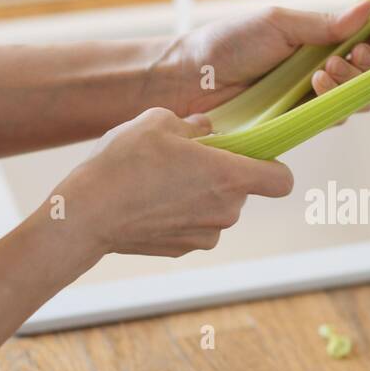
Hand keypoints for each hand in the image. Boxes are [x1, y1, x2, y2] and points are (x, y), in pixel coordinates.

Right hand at [57, 107, 292, 259]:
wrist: (87, 214)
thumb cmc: (124, 163)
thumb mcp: (157, 121)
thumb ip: (193, 124)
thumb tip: (206, 130)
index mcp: (230, 176)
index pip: (282, 180)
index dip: (273, 167)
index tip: (251, 157)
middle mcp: (227, 211)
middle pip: (242, 190)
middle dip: (222, 174)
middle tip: (185, 160)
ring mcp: (206, 234)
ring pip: (218, 208)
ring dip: (200, 194)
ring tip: (161, 181)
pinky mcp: (184, 249)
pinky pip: (196, 226)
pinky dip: (182, 214)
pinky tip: (151, 202)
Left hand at [155, 0, 369, 116]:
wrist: (191, 80)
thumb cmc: (227, 44)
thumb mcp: (277, 24)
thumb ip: (323, 24)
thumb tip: (367, 9)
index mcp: (318, 38)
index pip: (365, 38)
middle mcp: (321, 68)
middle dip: (369, 63)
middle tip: (348, 55)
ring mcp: (312, 98)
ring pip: (358, 99)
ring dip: (351, 83)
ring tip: (323, 73)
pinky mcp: (301, 124)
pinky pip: (333, 119)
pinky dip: (334, 105)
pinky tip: (316, 89)